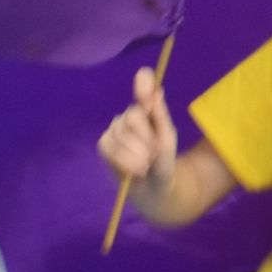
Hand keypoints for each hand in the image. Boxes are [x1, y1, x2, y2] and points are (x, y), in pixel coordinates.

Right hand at [99, 67, 176, 195]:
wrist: (153, 189)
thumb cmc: (164, 163)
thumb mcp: (168, 141)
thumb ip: (161, 117)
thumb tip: (157, 91)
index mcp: (150, 108)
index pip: (144, 81)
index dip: (143, 82)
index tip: (145, 97)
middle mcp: (131, 114)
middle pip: (133, 115)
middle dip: (145, 140)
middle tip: (153, 155)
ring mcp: (115, 128)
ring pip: (120, 133)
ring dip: (136, 154)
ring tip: (145, 166)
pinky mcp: (104, 144)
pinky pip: (108, 146)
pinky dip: (123, 161)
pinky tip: (133, 170)